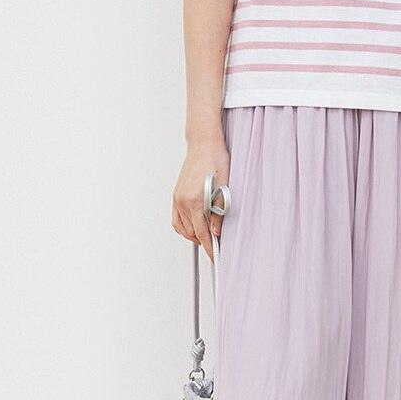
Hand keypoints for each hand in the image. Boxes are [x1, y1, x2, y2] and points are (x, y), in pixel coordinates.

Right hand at [173, 137, 229, 261]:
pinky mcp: (176, 194)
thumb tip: (217, 230)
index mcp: (195, 200)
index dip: (209, 246)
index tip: (215, 255)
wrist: (203, 144)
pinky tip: (194, 227)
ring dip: (193, 235)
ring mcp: (177, 198)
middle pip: (191, 232)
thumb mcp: (225, 187)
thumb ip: (219, 211)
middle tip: (215, 247)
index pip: (202, 232)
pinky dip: (184, 227)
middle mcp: (183, 200)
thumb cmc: (215, 160)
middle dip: (203, 242)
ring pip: (182, 227)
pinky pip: (176, 218)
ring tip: (206, 238)